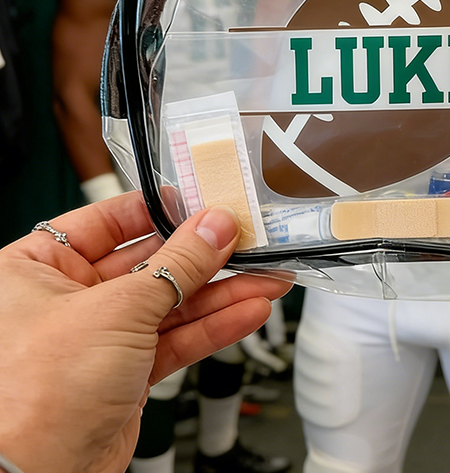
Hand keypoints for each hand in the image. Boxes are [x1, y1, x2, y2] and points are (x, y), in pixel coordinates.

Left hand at [0, 192, 291, 472]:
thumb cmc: (32, 396)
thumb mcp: (117, 308)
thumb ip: (176, 265)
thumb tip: (213, 228)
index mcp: (38, 268)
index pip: (108, 220)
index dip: (159, 210)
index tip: (202, 203)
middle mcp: (66, 299)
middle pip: (149, 262)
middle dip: (204, 256)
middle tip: (246, 242)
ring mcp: (99, 337)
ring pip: (171, 302)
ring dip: (222, 292)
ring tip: (265, 278)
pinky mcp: (125, 372)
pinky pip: (176, 338)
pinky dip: (213, 326)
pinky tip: (247, 311)